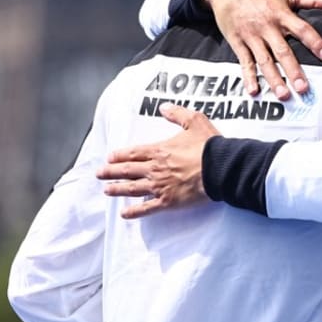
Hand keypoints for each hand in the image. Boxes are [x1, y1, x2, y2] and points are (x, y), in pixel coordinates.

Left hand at [97, 104, 219, 218]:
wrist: (221, 168)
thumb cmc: (209, 146)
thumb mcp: (195, 121)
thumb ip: (177, 114)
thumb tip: (164, 107)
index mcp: (159, 150)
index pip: (133, 153)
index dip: (119, 156)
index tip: (109, 158)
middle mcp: (155, 169)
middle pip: (127, 171)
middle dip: (111, 172)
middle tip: (100, 174)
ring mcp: (159, 186)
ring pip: (132, 189)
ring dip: (118, 189)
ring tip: (107, 190)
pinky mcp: (168, 201)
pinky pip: (147, 208)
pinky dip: (134, 212)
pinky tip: (124, 214)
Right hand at [201, 0, 321, 99]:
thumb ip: (314, 0)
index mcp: (281, 14)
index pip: (302, 29)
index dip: (315, 42)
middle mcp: (267, 27)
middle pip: (282, 51)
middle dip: (293, 71)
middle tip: (303, 88)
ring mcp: (252, 37)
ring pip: (264, 61)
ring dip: (274, 79)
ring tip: (284, 95)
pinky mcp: (238, 44)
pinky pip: (245, 63)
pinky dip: (248, 77)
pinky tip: (254, 91)